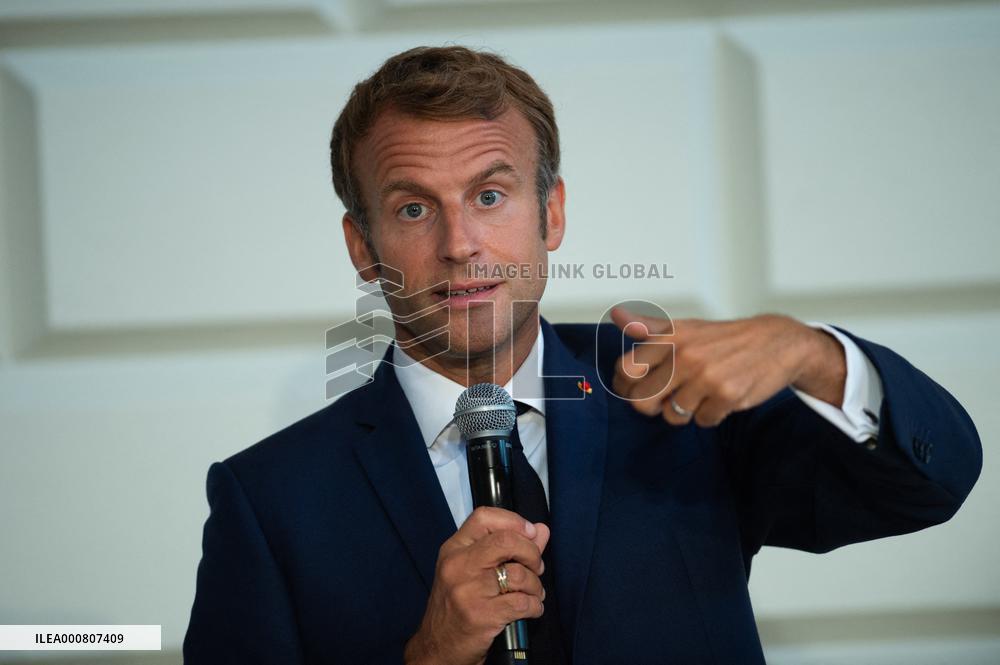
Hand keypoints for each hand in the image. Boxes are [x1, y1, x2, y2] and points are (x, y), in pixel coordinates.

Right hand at [404, 507, 549, 664]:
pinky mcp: (481, 615)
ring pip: (519, 574)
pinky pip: (522, 603)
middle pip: (506, 540)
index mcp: (454, 549)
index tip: (529, 533)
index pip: (484, 517)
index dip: (513, 521)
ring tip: (533, 593)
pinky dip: (535, 606)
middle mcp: (458, 565)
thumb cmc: (457, 606)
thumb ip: (508, 548)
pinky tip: (531, 609)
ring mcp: (468, 590)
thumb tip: (541, 530)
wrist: (438, 647)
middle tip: (535, 566)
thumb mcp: (472, 572)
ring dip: (535, 585)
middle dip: (531, 553)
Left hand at [609, 307, 845, 426]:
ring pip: (673, 415)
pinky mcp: (726, 395)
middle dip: (651, 407)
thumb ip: (652, 330)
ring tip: (700, 395)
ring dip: (685, 412)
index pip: (626, 370)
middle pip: (642, 401)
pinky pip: (702, 421)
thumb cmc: (726, 339)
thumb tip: (619, 317)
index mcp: (670, 337)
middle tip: (664, 401)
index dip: (624, 387)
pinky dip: (709, 415)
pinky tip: (720, 399)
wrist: (777, 342)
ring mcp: (705, 375)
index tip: (632, 391)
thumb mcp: (687, 328)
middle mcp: (684, 354)